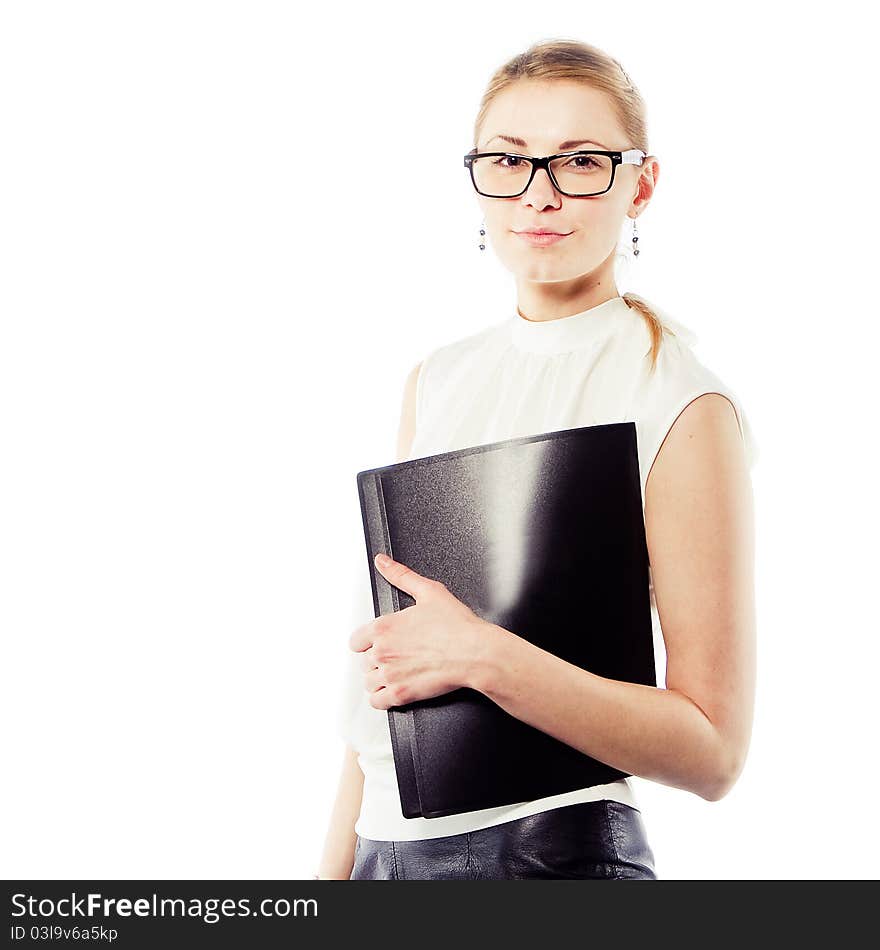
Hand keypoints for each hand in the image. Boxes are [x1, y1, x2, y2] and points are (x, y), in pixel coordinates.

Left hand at [348, 553, 493, 709]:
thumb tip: (383, 562)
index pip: (356, 640)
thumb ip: (401, 575)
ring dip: (380, 680)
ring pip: (369, 682)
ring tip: (398, 674)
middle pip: (364, 662)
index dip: (369, 642)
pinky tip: (395, 691)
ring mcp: (390, 674)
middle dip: (379, 660)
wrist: (475, 653)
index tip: (382, 643)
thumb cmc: (457, 626)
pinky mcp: (400, 694)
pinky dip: (384, 698)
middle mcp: (382, 651)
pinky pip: (377, 701)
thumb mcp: (428, 591)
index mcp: (384, 626)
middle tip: (399, 657)